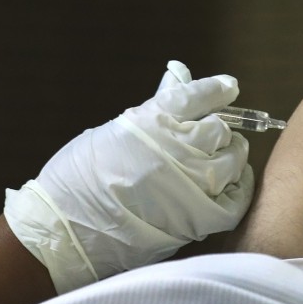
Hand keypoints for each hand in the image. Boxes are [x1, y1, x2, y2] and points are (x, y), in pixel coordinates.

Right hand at [4, 64, 253, 293]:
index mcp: (153, 119)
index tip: (228, 87)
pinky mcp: (198, 218)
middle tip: (214, 136)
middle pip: (221, 128)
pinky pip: (236, 199)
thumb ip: (154, 108)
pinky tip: (229, 186)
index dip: (217, 89)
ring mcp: (191, 182)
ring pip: (233, 160)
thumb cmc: (79, 176)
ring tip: (220, 161)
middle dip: (220, 130)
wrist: (65, 229)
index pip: (200, 95)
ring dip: (230, 157)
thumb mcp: (115, 130)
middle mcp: (178, 146)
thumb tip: (177, 74)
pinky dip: (237, 189)